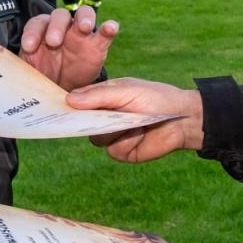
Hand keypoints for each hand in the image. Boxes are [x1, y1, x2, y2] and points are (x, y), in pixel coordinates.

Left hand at [20, 6, 117, 91]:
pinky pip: (105, 31)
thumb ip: (20, 73)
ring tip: (83, 28)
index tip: (29, 47)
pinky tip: (111, 27)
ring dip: (83, 18)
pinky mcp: (98, 44)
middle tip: (54, 41)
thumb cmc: (44, 79)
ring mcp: (81, 34)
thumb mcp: (30, 76)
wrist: (67, 92)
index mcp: (41, 33)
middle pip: (59, 15)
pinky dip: (109, 27)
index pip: (36, 24)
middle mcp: (61, 29)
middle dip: (56, 26)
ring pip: (83, 15)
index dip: (32, 33)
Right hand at [70, 78, 204, 160]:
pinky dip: (127, 142)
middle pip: (82, 125)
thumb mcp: (126, 90)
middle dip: (89, 121)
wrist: (182, 118)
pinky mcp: (124, 151)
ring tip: (134, 122)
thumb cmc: (155, 97)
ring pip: (97, 139)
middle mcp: (104, 118)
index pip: (77, 103)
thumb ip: (99, 96)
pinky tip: (141, 133)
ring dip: (114, 131)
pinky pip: (114, 151)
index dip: (68, 106)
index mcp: (102, 99)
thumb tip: (69, 100)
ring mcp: (113, 136)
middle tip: (98, 116)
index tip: (60, 108)